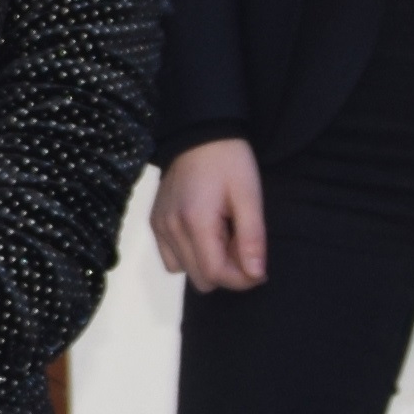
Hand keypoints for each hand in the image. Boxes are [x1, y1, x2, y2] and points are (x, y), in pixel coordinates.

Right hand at [149, 141, 267, 290]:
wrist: (199, 133)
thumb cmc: (230, 161)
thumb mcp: (249, 196)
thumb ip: (252, 238)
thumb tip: (255, 275)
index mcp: (196, 222)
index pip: (216, 274)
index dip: (242, 279)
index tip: (259, 268)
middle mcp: (171, 229)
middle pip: (201, 279)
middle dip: (227, 271)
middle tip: (242, 245)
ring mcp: (159, 226)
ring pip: (185, 272)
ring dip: (207, 264)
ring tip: (223, 238)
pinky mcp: (155, 222)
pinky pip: (171, 258)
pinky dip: (190, 256)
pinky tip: (204, 235)